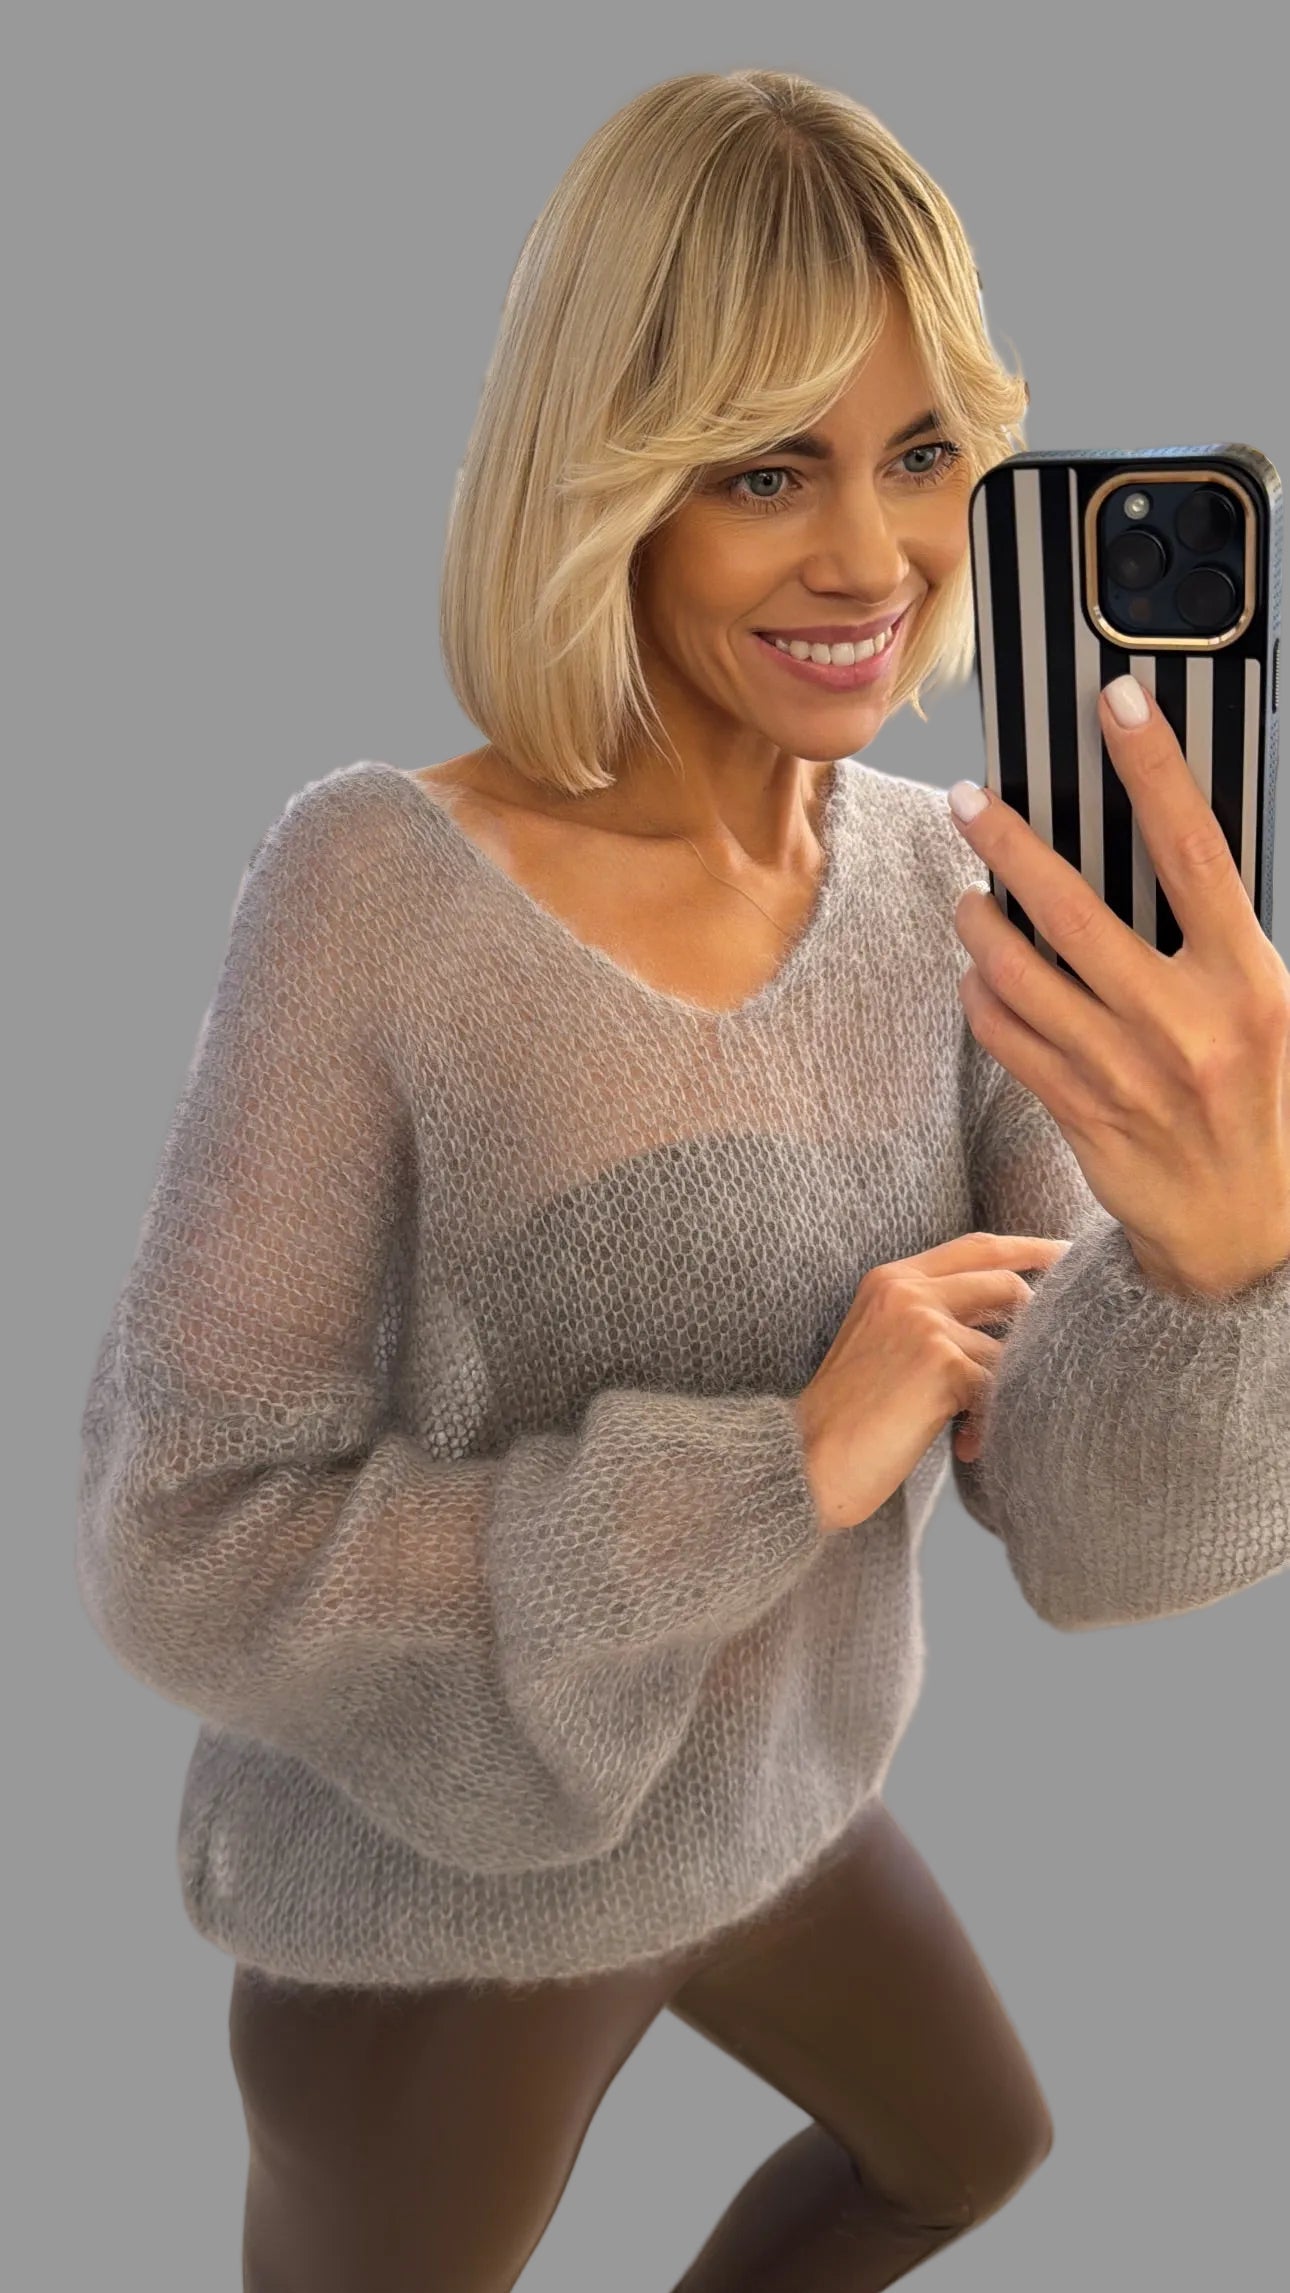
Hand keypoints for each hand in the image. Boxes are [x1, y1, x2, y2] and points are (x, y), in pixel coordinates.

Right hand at [793, 1232, 1070, 1532]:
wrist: (807, 1461)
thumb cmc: (849, 1418)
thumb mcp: (883, 1343)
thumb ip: (932, 1317)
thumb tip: (1011, 1312)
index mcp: (892, 1279)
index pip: (978, 1246)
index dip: (1030, 1247)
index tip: (1069, 1252)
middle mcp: (908, 1290)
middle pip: (1006, 1283)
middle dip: (1040, 1318)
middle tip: (1060, 1347)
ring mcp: (925, 1323)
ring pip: (1008, 1348)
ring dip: (1001, 1393)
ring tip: (972, 1430)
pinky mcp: (941, 1365)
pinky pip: (999, 1387)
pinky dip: (991, 1423)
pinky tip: (967, 1447)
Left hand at [949, 675, 1289, 1299]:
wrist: (1247, 1232)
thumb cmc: (1262, 1101)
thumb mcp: (1271, 1009)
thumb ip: (1217, 938)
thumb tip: (1157, 847)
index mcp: (1250, 980)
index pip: (1196, 850)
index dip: (1155, 768)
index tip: (1117, 703)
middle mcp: (1188, 1022)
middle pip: (1077, 908)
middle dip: (1011, 844)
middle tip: (968, 800)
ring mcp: (1128, 1072)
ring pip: (1022, 975)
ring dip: (980, 925)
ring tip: (967, 896)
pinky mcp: (1081, 1114)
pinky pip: (1008, 1039)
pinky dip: (983, 999)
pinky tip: (978, 976)